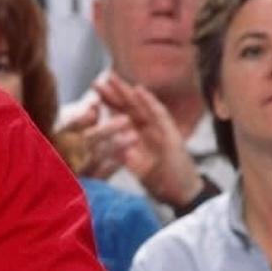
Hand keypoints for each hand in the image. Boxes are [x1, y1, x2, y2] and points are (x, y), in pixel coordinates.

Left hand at [86, 75, 203, 209]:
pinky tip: (139, 91)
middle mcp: (149, 127)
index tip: (90, 96)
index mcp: (139, 134)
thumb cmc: (160, 180)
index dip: (106, 104)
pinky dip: (149, 102)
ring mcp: (160, 127)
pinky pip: (159, 114)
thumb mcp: (135, 166)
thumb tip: (107, 147)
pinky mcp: (171, 131)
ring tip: (113, 78)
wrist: (181, 192)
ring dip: (127, 91)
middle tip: (95, 82)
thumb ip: (123, 154)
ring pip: (142, 105)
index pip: (121, 115)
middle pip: (129, 106)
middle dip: (113, 93)